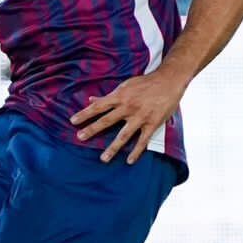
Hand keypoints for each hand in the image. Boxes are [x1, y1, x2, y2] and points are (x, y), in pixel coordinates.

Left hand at [71, 70, 187, 163]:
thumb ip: (109, 95)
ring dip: (113, 148)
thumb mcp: (126, 85)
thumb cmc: (146, 82)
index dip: (85, 113)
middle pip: (107, 120)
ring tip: (103, 159)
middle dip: (92, 129)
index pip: (98, 106)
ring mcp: (140, 117)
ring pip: (124, 135)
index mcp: (120, 96)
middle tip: (80, 137)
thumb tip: (91, 99)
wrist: (169, 81)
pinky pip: (142, 140)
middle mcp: (128, 107)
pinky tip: (129, 161)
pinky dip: (136, 151)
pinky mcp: (152, 124)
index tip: (73, 121)